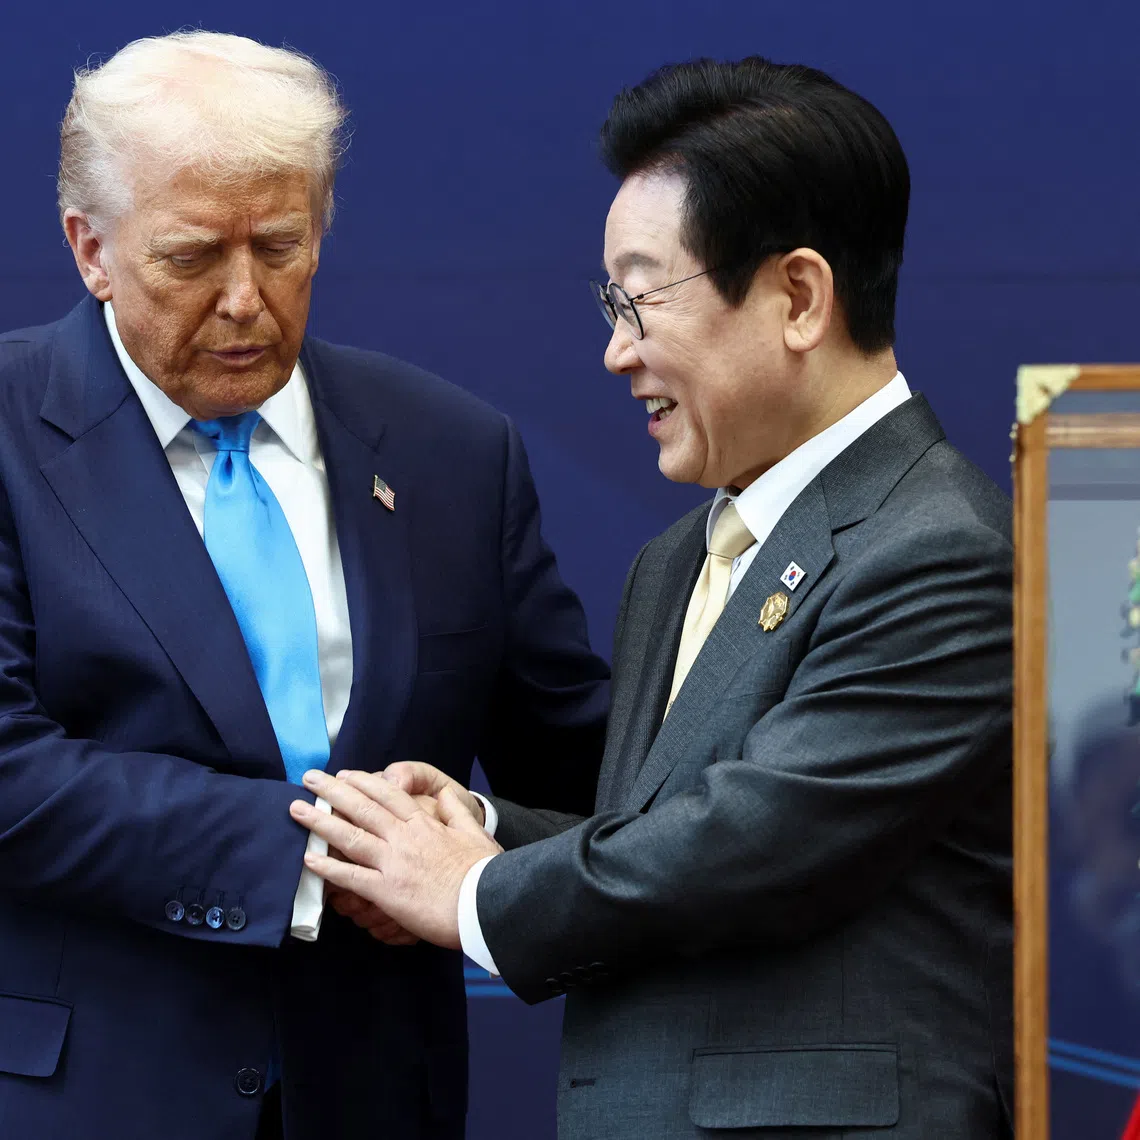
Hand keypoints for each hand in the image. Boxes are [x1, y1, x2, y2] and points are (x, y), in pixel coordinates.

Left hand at [290, 770, 502, 949]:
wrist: (488, 904)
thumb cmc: (485, 871)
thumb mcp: (474, 832)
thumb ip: (455, 812)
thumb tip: (443, 796)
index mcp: (425, 824)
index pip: (389, 795)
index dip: (364, 782)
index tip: (345, 774)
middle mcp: (405, 838)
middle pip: (363, 808)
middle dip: (333, 791)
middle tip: (309, 779)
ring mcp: (394, 864)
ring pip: (350, 836)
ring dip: (321, 822)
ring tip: (297, 810)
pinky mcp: (388, 892)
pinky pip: (351, 878)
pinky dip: (328, 869)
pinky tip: (308, 861)